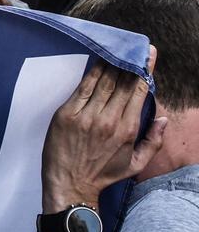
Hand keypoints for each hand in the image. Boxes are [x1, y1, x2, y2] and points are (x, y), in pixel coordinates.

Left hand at [41, 51, 166, 210]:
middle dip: (128, 62)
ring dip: (110, 63)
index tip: (147, 55)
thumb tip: (164, 119)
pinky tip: (97, 62)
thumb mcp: (137, 163)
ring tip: (117, 49)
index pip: (137, 91)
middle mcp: (108, 119)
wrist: (70, 184)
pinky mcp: (66, 114)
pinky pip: (81, 88)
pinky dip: (90, 73)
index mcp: (127, 128)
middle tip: (133, 47)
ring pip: (102, 82)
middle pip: (120, 82)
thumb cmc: (104, 174)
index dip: (142, 71)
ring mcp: (85, 116)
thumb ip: (154, 140)